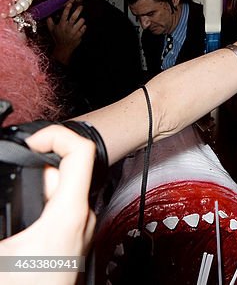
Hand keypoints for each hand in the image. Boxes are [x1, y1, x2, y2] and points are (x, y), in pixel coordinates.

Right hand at [0, 125, 96, 284]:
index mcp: (69, 211)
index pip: (80, 151)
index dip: (55, 135)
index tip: (31, 141)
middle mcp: (83, 217)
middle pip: (64, 172)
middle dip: (33, 171)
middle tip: (10, 174)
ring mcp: (82, 231)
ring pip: (60, 194)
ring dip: (35, 191)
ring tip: (12, 198)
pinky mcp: (75, 243)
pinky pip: (60, 213)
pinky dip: (40, 209)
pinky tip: (19, 220)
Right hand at [46, 3, 85, 63]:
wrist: (63, 47)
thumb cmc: (57, 37)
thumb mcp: (51, 29)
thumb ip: (49, 21)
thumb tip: (48, 14)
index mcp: (61, 25)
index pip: (64, 15)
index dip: (67, 8)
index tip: (70, 4)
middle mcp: (68, 27)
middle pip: (74, 17)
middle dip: (78, 10)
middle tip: (81, 6)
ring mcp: (74, 31)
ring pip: (81, 21)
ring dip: (82, 19)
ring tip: (81, 19)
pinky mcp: (79, 35)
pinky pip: (84, 28)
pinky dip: (84, 26)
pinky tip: (81, 26)